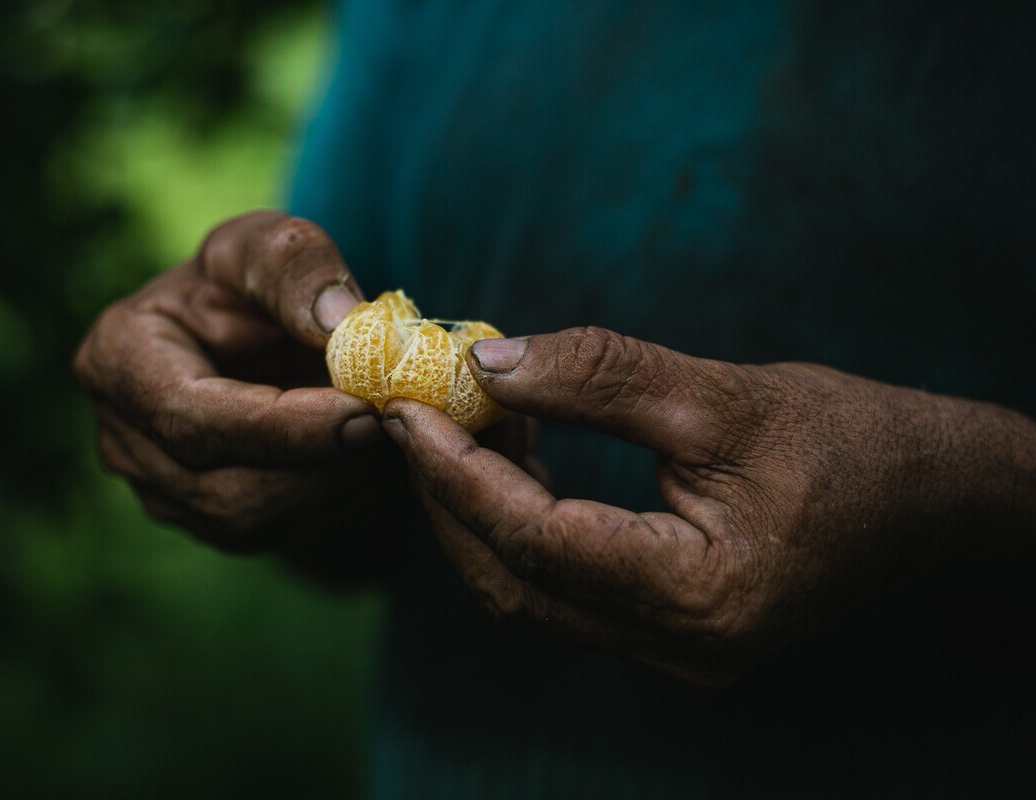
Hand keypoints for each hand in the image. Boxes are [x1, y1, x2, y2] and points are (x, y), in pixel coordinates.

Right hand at [74, 212, 398, 575]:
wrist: (247, 327)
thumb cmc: (250, 279)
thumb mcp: (267, 243)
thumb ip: (298, 266)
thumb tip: (343, 325)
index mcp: (117, 359)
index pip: (192, 417)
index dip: (281, 426)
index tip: (363, 413)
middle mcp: (122, 439)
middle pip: (223, 485)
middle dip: (320, 463)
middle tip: (395, 423)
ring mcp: (158, 490)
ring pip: (252, 519)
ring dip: (332, 485)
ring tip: (384, 430)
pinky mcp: (204, 521)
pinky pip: (273, 533)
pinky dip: (330, 502)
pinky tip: (363, 456)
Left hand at [382, 327, 1035, 684]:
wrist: (943, 502)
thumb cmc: (856, 443)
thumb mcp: (727, 395)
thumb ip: (602, 377)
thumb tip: (485, 361)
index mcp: (702, 599)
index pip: (536, 542)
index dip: (458, 473)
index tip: (406, 407)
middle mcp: (683, 650)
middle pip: (516, 586)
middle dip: (451, 499)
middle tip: (414, 414)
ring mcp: (679, 656)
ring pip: (535, 597)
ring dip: (483, 513)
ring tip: (462, 424)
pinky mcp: (676, 636)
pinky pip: (570, 592)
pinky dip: (527, 527)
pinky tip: (518, 457)